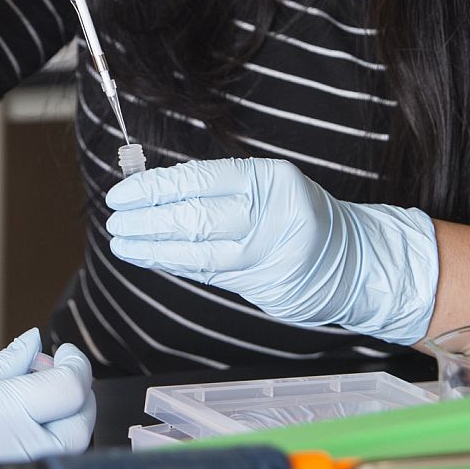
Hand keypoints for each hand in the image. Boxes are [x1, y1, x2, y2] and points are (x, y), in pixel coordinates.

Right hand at [0, 329, 95, 468]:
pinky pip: (37, 468)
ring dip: (64, 420)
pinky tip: (18, 422)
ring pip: (66, 452)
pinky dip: (44, 442)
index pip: (67, 390)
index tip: (61, 351)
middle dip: (78, 394)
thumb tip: (34, 345)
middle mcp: (1, 452)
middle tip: (55, 369)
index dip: (74, 366)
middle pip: (79, 428)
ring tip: (34, 393)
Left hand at [105, 157, 438, 343]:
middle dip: (146, 220)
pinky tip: (148, 258)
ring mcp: (269, 256)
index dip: (154, 189)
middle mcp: (271, 217)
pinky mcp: (265, 288)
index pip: (198, 181)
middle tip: (113, 220)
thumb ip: (221, 187)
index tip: (122, 194)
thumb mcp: (271, 184)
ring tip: (121, 243)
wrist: (356, 260)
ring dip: (152, 248)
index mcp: (270, 180)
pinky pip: (208, 274)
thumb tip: (155, 190)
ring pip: (198, 252)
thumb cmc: (300, 213)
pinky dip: (174, 264)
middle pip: (194, 218)